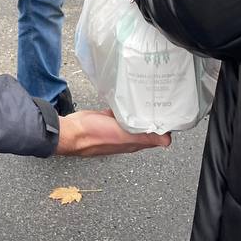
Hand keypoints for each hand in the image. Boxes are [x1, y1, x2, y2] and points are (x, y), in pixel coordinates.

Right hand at [55, 108, 170, 155]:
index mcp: (133, 142)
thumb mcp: (123, 136)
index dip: (163, 127)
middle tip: (160, 101)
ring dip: (140, 111)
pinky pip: (120, 112)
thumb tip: (166, 142)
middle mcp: (126, 136)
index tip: (169, 113)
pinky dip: (126, 106)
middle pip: (145, 126)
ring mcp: (116, 127)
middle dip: (153, 116)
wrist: (71, 130)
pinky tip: (129, 98)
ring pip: (133, 119)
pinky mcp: (106, 119)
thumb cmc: (94, 135)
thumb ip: (144, 138)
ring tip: (148, 98)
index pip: (155, 136)